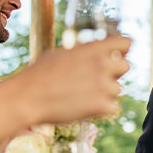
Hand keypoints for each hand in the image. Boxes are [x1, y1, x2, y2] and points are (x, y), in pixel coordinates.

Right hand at [3, 36, 130, 125]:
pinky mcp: (101, 106)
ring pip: (117, 90)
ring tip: (82, 96)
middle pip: (126, 67)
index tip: (112, 57)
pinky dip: (100, 110)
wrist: (26, 98)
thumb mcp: (61, 53)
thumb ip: (83, 52)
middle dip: (113, 74)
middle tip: (94, 80)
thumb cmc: (38, 75)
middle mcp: (102, 64)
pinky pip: (112, 108)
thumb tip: (94, 52)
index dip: (120, 50)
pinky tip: (83, 107)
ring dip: (104, 94)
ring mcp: (103, 86)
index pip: (126, 42)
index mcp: (93, 48)